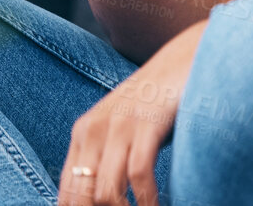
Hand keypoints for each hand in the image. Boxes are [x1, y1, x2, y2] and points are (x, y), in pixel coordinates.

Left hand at [58, 20, 205, 205]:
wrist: (185, 60)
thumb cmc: (156, 105)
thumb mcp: (121, 132)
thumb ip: (106, 162)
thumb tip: (101, 200)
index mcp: (82, 134)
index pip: (68, 192)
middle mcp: (93, 129)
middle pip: (83, 196)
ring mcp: (119, 124)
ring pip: (106, 192)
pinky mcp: (146, 123)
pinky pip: (138, 175)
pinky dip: (147, 201)